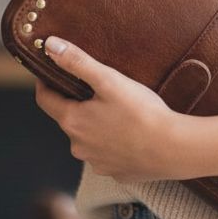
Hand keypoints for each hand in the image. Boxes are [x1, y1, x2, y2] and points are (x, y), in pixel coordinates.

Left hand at [34, 36, 184, 183]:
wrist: (173, 149)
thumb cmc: (141, 112)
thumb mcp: (108, 80)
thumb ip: (78, 62)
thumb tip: (50, 45)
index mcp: (72, 122)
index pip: (44, 100)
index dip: (45, 83)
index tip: (51, 70)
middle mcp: (78, 146)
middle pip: (68, 118)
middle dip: (77, 102)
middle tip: (97, 87)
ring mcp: (95, 162)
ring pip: (87, 137)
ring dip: (95, 123)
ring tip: (117, 109)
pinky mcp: (114, 172)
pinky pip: (106, 153)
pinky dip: (112, 141)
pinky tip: (129, 131)